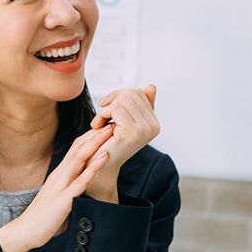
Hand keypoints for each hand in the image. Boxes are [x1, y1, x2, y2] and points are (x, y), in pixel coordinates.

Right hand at [0, 125, 112, 251]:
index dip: (90, 139)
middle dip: (95, 135)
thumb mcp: (60, 199)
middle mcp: (60, 176)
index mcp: (59, 175)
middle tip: (111, 121)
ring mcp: (61, 186)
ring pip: (80, 160)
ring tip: (110, 132)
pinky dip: (93, 168)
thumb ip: (71, 190)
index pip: (76, 151)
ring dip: (96, 145)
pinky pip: (80, 181)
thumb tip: (84, 188)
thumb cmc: (44, 218)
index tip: (104, 128)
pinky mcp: (63, 200)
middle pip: (79, 150)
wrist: (25, 231)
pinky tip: (104, 157)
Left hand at [86, 84, 160, 201]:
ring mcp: (144, 130)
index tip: (107, 109)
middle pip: (132, 92)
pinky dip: (101, 114)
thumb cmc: (107, 141)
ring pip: (123, 99)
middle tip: (102, 116)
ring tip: (100, 123)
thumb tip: (151, 86)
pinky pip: (115, 108)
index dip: (118, 96)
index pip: (138, 92)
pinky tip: (97, 126)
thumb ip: (137, 104)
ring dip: (105, 109)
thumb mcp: (123, 120)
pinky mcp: (131, 133)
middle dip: (112, 100)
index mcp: (154, 123)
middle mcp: (154, 127)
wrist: (97, 165)